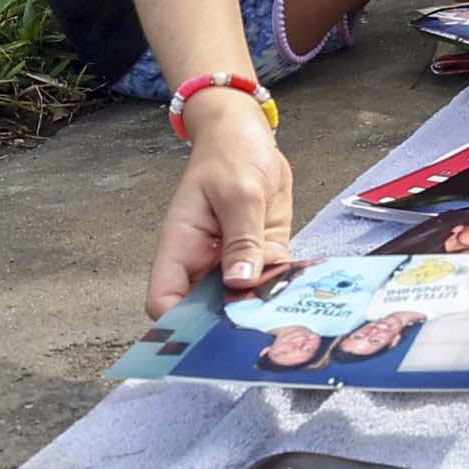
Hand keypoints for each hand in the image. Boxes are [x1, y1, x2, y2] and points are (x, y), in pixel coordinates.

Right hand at [147, 94, 290, 318]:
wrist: (247, 134)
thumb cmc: (230, 154)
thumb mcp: (239, 193)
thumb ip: (242, 239)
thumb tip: (239, 282)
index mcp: (181, 247)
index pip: (164, 300)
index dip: (179, 323)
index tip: (210, 334)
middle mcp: (203, 262)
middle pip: (205, 309)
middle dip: (230, 323)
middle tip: (262, 331)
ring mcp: (233, 261)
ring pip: (242, 300)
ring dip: (263, 308)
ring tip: (291, 318)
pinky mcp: (262, 255)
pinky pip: (271, 282)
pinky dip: (285, 289)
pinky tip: (305, 295)